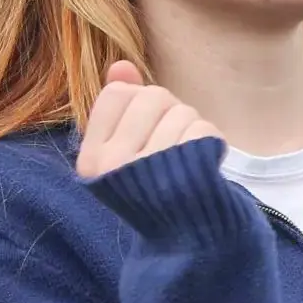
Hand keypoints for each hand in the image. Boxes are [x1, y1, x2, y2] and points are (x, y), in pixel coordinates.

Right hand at [76, 62, 219, 179]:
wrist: (187, 235)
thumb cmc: (154, 186)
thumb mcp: (125, 148)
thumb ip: (121, 106)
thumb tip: (122, 66)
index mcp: (92, 159)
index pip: (119, 93)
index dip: (140, 104)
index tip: (145, 132)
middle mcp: (114, 166)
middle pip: (153, 96)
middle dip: (170, 112)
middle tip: (171, 143)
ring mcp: (150, 171)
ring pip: (182, 111)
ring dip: (191, 127)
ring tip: (186, 156)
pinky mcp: (186, 176)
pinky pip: (204, 130)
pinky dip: (210, 140)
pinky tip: (203, 161)